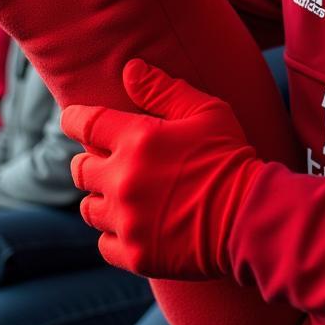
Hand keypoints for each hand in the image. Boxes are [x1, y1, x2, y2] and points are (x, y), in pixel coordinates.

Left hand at [63, 60, 262, 279]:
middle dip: (90, 161)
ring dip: (101, 198)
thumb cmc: (229, 157)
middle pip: (79, 170)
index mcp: (137, 140)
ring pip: (88, 209)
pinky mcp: (134, 254)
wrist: (250, 217)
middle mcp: (123, 180)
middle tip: (110, 162)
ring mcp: (127, 220)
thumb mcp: (205, 111)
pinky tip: (134, 225)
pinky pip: (104, 244)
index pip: (85, 124)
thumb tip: (129, 69)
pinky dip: (114, 234)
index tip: (74, 119)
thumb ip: (163, 89)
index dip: (74, 119)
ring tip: (123, 195)